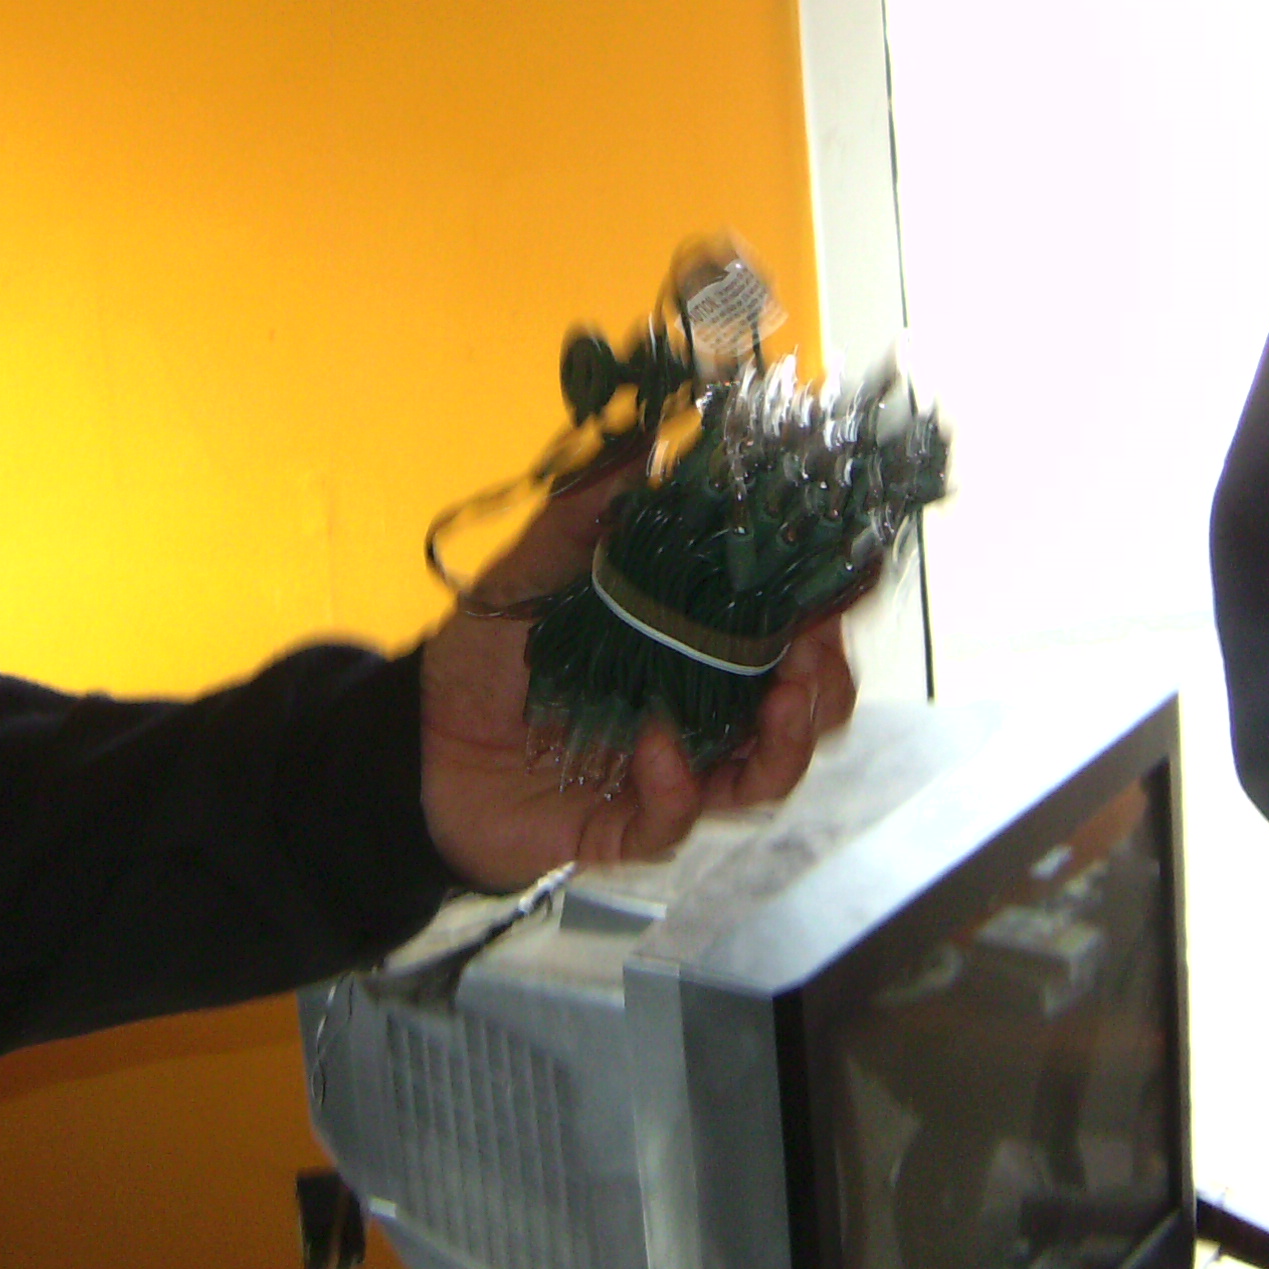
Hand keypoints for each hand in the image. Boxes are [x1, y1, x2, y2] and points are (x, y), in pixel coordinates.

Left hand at [416, 465, 858, 889]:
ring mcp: (675, 775)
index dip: (829, 608)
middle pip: (808, 710)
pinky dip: (679, 786)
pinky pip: (678, 818)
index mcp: (697, 644)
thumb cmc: (486, 650)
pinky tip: (659, 747)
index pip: (788, 630)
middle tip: (816, 651)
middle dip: (829, 682)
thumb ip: (593, 509)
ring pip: (767, 775)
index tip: (852, 577)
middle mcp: (703, 712)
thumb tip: (652, 441)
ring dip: (788, 742)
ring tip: (782, 702)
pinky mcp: (631, 827)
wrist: (416, 739)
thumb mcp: (535, 564)